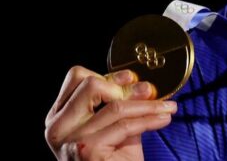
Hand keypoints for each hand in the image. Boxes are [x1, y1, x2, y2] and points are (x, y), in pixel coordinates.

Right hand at [45, 66, 176, 159]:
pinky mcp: (88, 150)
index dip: (108, 75)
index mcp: (59, 117)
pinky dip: (150, 120)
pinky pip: (126, 125)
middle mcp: (58, 127)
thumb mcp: (114, 128)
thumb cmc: (113, 160)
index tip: (132, 78)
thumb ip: (121, 105)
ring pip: (116, 106)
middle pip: (91, 85)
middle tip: (149, 92)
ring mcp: (70, 140)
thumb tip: (143, 85)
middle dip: (126, 87)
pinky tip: (164, 119)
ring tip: (167, 107)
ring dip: (149, 105)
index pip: (77, 78)